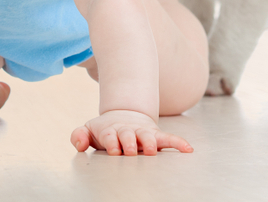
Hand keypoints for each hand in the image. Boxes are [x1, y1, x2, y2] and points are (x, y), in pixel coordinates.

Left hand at [70, 109, 192, 155]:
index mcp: (111, 131)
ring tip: (151, 151)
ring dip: (149, 142)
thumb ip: (79, 136)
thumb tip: (80, 144)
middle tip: (129, 151)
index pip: (109, 136)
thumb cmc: (105, 130)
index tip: (113, 149)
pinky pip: (168, 138)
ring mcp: (142, 133)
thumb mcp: (90, 130)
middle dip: (129, 143)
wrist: (124, 117)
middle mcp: (128, 131)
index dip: (111, 141)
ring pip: (147, 136)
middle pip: (128, 135)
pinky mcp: (155, 136)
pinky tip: (187, 149)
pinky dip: (178, 143)